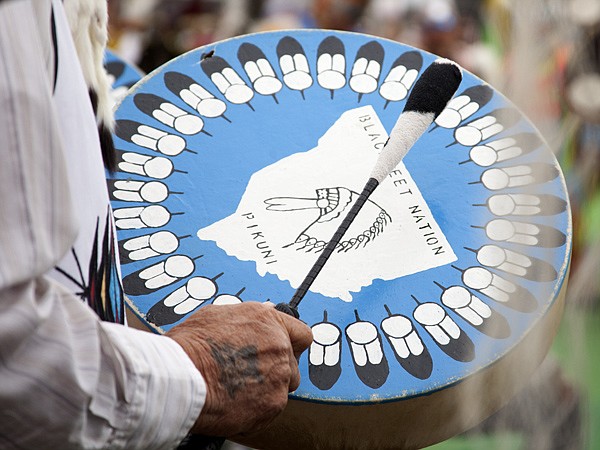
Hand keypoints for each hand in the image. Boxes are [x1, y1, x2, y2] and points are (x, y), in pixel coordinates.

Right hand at [166, 302, 312, 436]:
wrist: (181, 377)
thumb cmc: (190, 347)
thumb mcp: (217, 316)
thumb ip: (246, 319)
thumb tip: (257, 319)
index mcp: (267, 320)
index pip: (301, 333)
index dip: (292, 345)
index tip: (284, 352)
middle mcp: (279, 346)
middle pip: (292, 364)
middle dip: (275, 371)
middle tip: (250, 375)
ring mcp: (279, 375)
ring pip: (283, 388)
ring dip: (266, 390)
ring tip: (238, 390)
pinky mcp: (273, 403)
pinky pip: (271, 409)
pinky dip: (256, 410)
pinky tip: (234, 403)